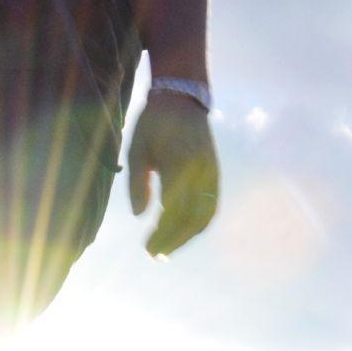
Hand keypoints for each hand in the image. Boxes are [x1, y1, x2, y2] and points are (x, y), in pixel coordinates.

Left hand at [126, 93, 219, 255]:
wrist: (182, 97)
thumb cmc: (154, 122)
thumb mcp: (136, 149)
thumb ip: (137, 183)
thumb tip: (139, 216)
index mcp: (180, 166)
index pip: (174, 211)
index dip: (162, 234)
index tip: (147, 248)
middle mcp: (200, 172)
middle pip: (193, 218)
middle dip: (174, 240)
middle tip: (155, 254)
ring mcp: (211, 172)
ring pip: (206, 214)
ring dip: (188, 235)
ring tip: (169, 247)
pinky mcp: (215, 172)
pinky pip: (212, 204)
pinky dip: (199, 222)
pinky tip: (184, 230)